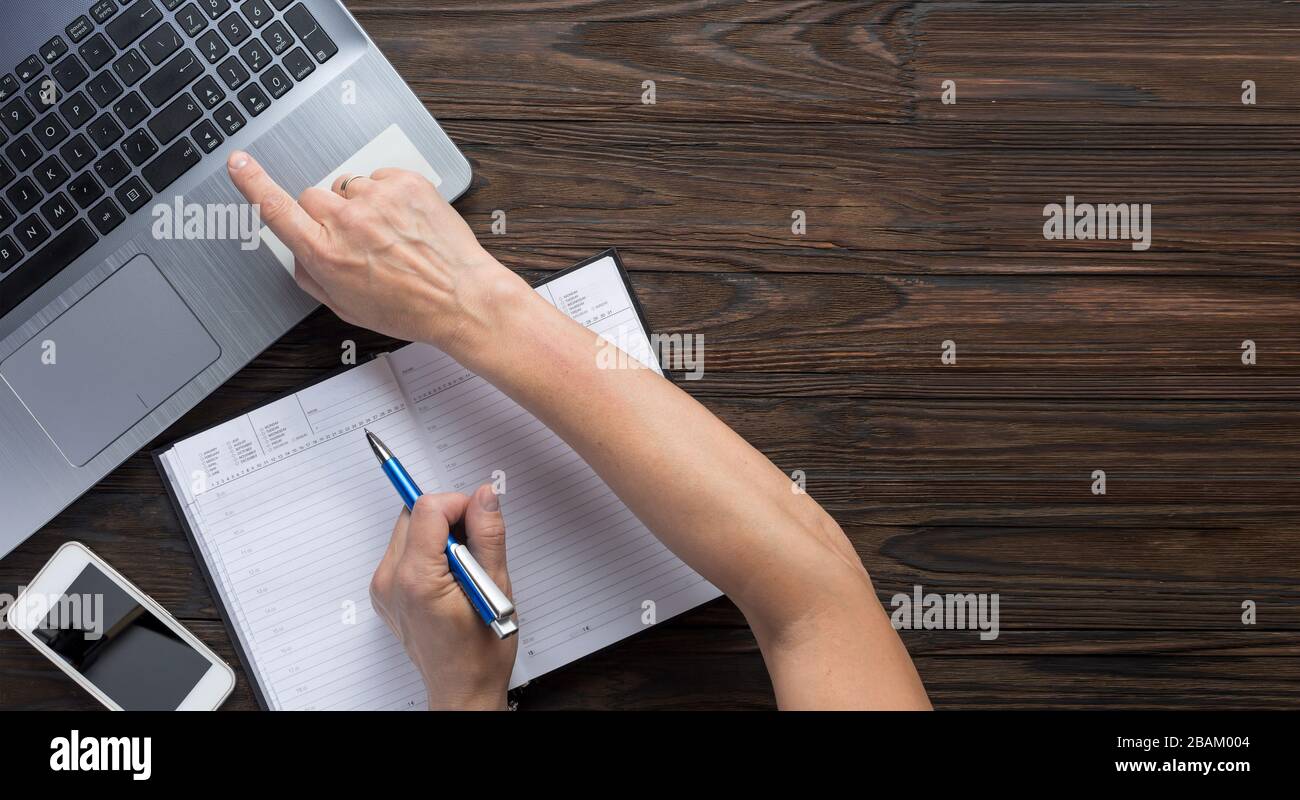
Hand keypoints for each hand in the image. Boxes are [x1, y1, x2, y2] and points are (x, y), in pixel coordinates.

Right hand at [226, 150, 527, 357]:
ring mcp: (377, 198)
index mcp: (325, 253)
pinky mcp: (406, 183)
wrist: (462, 298)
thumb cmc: (410, 309)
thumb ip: (312, 276)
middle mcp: (347, 221)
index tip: (239, 162)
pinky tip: (405, 223)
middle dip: (327, 216)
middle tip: (358, 240)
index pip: (275, 208)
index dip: (252, 182)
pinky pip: (380, 178)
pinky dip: (388, 196)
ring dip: (361, 205)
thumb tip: (299, 253)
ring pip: (349, 187)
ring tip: (390, 235)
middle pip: (313, 197)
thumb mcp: (347, 307)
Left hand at [369, 486, 516, 709]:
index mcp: (416, 580)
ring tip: (464, 568)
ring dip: (439, 535)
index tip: (480, 520)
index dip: (460, 505)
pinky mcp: (385, 592)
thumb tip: (485, 496)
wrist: (461, 690)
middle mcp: (391, 581)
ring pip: (409, 529)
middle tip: (475, 547)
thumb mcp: (496, 588)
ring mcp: (383, 588)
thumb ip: (488, 535)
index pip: (428, 508)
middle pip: (414, 514)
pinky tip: (449, 577)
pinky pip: (405, 550)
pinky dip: (428, 551)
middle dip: (449, 519)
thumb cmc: (480, 653)